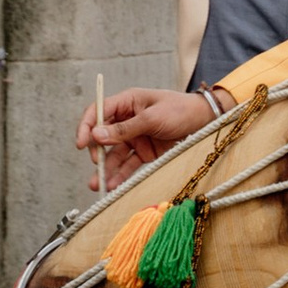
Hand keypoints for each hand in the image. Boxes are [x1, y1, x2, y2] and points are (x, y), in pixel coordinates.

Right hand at [80, 85, 220, 193]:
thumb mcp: (152, 117)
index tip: (81, 144)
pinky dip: (120, 175)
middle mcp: (127, 119)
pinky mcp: (144, 152)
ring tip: (98, 184)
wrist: (206, 121)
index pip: (98, 112)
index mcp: (128, 102)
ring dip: (106, 169)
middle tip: (97, 164)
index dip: (86, 127)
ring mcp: (135, 136)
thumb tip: (96, 135)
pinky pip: (128, 164)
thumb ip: (125, 129)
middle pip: (102, 136)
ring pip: (114, 154)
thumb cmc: (181, 110)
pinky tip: (113, 185)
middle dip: (96, 152)